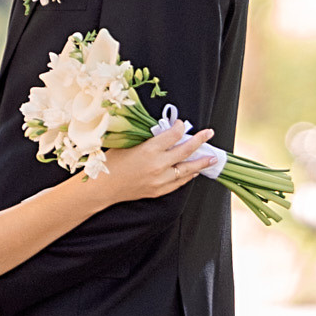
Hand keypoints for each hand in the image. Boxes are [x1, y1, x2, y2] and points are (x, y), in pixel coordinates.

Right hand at [100, 118, 221, 201]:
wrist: (103, 187)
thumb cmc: (112, 161)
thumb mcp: (127, 143)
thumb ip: (147, 138)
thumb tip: (163, 131)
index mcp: (149, 149)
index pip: (173, 135)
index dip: (180, 127)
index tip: (182, 124)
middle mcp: (158, 165)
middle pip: (185, 150)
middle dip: (200, 140)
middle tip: (209, 134)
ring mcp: (160, 180)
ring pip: (187, 170)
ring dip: (201, 163)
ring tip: (212, 158)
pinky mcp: (159, 190)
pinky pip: (179, 182)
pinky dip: (188, 176)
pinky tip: (194, 172)